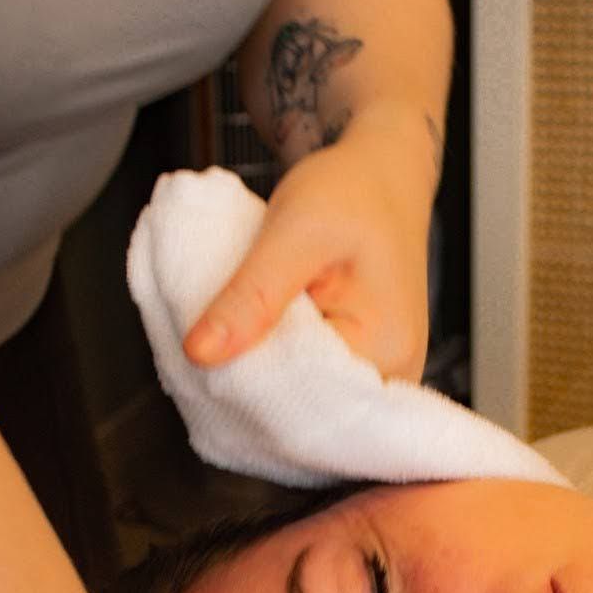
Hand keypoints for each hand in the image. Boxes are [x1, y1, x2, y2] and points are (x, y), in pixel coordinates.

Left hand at [183, 123, 433, 382]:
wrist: (380, 177)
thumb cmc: (351, 193)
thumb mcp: (295, 231)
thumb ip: (251, 295)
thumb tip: (200, 353)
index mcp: (388, 351)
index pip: (303, 401)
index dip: (245, 387)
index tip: (201, 357)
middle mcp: (392, 379)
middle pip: (303, 416)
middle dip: (246, 392)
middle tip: (202, 351)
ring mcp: (376, 380)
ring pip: (299, 407)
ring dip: (254, 384)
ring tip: (222, 348)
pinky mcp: (357, 372)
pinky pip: (305, 391)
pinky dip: (269, 374)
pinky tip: (244, 350)